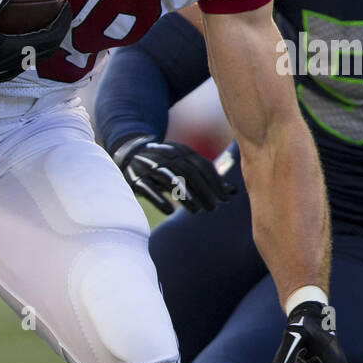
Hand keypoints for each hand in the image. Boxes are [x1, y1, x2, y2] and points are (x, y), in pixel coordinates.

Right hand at [0, 0, 71, 92]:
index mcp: (21, 50)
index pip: (53, 35)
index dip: (63, 21)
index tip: (66, 5)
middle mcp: (21, 62)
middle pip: (51, 46)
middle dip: (59, 29)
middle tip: (60, 13)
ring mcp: (12, 69)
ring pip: (39, 53)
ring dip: (46, 38)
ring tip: (45, 22)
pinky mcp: (3, 71)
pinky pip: (26, 56)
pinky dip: (32, 42)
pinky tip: (19, 32)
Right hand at [110, 134, 235, 213]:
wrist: (129, 154)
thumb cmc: (166, 165)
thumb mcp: (185, 166)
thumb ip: (207, 179)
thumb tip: (233, 192)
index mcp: (182, 151)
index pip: (203, 165)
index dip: (215, 182)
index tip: (225, 199)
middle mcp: (167, 156)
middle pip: (189, 173)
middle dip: (203, 191)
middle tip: (212, 209)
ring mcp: (150, 166)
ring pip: (170, 180)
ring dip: (185, 196)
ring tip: (197, 211)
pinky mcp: (136, 178)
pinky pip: (148, 188)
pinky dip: (159, 199)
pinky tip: (169, 211)